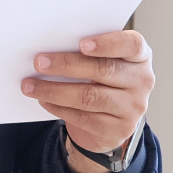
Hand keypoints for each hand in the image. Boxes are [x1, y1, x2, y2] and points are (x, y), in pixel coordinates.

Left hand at [21, 29, 153, 172]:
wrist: (111, 121)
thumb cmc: (103, 81)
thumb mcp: (105, 62)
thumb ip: (89, 53)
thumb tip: (51, 48)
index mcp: (140, 57)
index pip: (132, 45)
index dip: (108, 43)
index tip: (82, 43)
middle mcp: (142, 81)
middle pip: (104, 70)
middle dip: (67, 65)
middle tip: (39, 62)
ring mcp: (132, 108)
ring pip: (90, 97)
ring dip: (55, 90)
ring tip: (30, 85)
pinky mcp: (118, 129)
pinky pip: (83, 117)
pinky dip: (59, 107)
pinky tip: (43, 100)